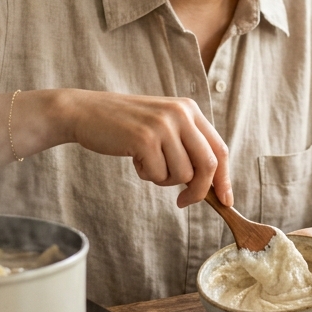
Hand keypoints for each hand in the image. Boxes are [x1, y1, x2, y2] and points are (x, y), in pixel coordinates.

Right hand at [62, 90, 230, 207]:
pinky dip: (146, 175)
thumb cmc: (125, 125)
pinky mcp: (145, 139)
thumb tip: (211, 185)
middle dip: (199, 191)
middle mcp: (181, 114)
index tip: (226, 200)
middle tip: (182, 202)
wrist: (86, 112)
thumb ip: (187, 145)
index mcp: (190, 109)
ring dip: (164, 179)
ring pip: (183, 175)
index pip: (220, 149)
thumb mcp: (163, 125)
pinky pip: (158, 175)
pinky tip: (134, 158)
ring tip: (146, 162)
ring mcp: (163, 125)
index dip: (225, 178)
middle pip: (208, 165)